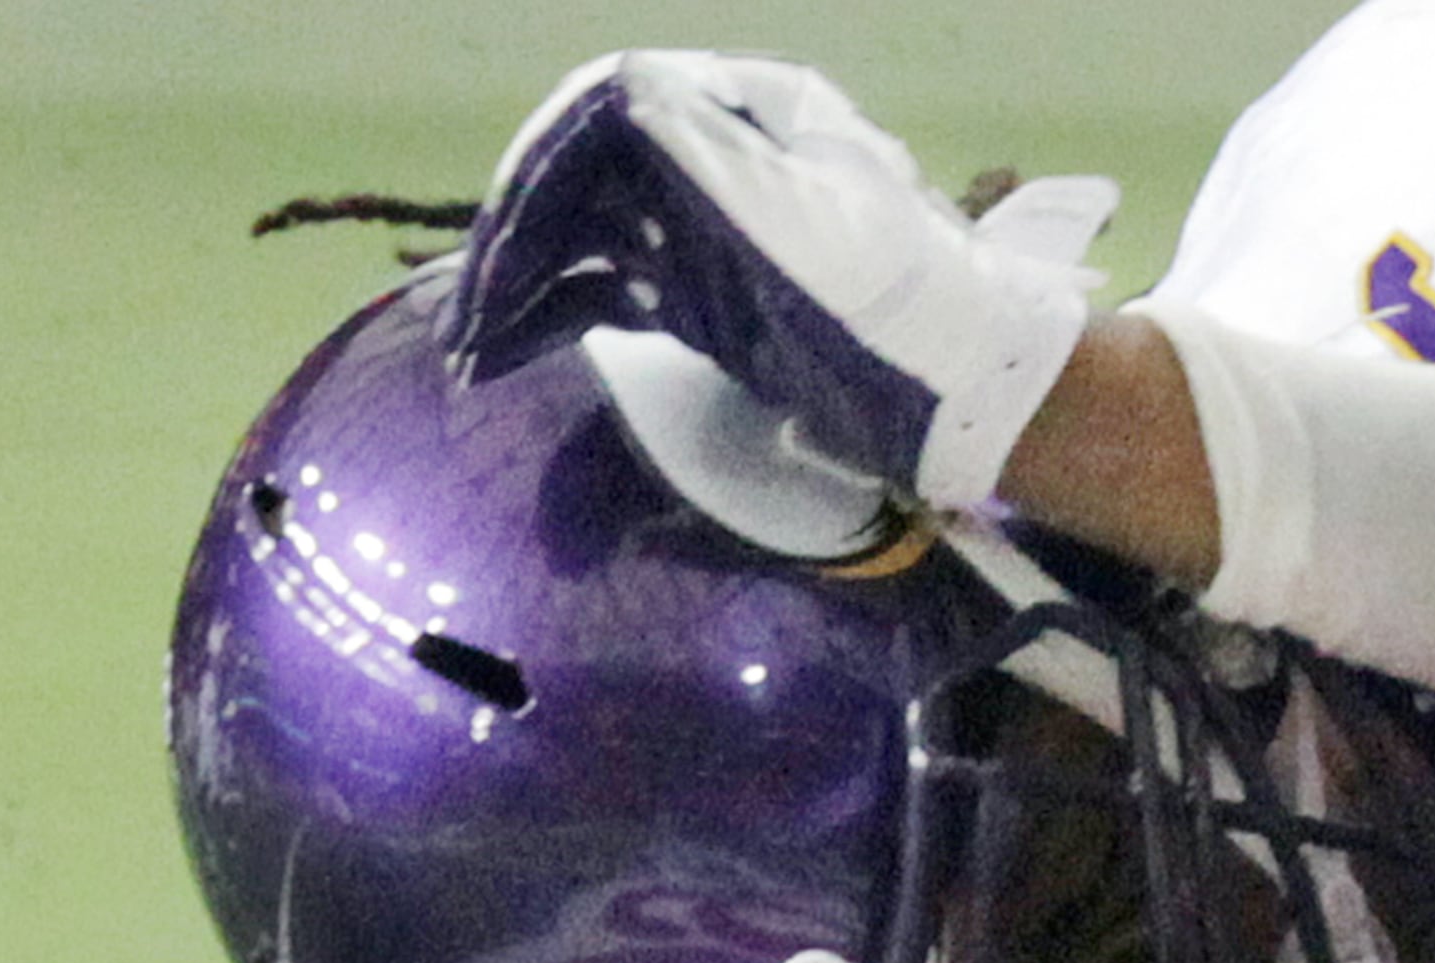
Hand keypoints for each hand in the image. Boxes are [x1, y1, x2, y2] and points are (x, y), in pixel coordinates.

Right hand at [451, 50, 1112, 504]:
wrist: (969, 400)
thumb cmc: (895, 310)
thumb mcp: (801, 222)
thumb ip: (707, 154)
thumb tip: (622, 91)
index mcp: (747, 114)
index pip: (607, 106)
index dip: (543, 163)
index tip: (506, 233)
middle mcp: (719, 154)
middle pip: (585, 171)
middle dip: (518, 236)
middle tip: (466, 314)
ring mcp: (710, 224)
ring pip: (588, 230)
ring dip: (524, 282)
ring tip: (471, 348)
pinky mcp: (709, 292)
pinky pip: (613, 284)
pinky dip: (559, 313)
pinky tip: (508, 351)